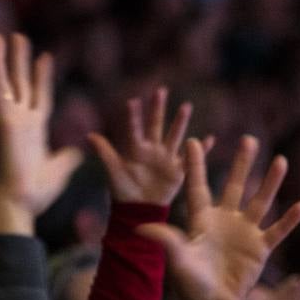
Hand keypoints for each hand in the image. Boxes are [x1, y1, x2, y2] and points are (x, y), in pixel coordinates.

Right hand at [0, 32, 82, 224]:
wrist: (19, 203)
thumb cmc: (35, 193)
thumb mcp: (59, 169)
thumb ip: (66, 157)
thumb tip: (77, 150)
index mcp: (35, 130)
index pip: (40, 96)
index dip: (42, 77)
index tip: (46, 57)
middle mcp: (21, 121)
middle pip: (21, 83)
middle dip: (19, 60)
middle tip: (17, 37)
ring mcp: (11, 120)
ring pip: (7, 82)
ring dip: (4, 59)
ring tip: (1, 35)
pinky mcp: (2, 123)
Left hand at [86, 87, 193, 205]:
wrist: (138, 209)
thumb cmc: (123, 190)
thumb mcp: (113, 171)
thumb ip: (105, 152)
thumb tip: (89, 135)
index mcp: (135, 149)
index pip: (134, 129)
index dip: (134, 116)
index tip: (132, 101)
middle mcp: (152, 150)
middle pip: (156, 125)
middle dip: (158, 108)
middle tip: (161, 90)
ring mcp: (166, 159)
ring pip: (174, 136)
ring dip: (180, 122)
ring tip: (186, 106)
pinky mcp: (177, 171)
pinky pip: (191, 158)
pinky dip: (201, 149)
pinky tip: (210, 139)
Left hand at [137, 137, 299, 299]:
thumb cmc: (190, 284)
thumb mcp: (177, 258)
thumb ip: (165, 239)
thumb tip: (142, 226)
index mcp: (202, 220)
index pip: (198, 187)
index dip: (195, 165)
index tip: (192, 141)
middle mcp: (225, 221)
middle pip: (234, 186)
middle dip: (242, 163)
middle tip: (249, 139)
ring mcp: (245, 233)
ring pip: (260, 201)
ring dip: (270, 182)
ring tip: (280, 159)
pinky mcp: (260, 248)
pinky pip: (278, 230)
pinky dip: (290, 219)